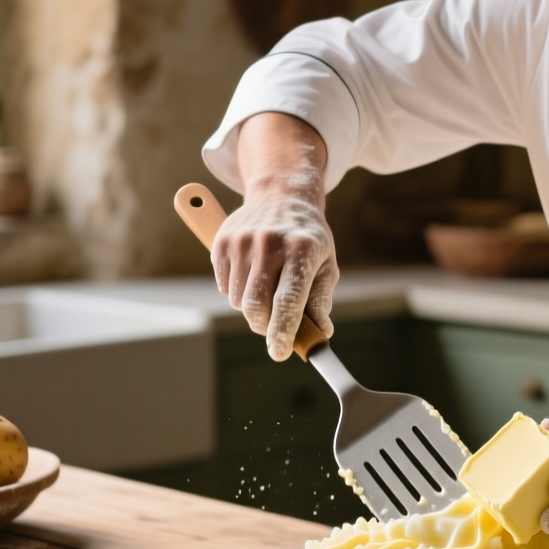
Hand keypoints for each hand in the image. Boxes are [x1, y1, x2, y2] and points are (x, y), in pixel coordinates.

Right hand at [214, 113, 337, 360]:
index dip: (282, 331)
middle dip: (264, 327)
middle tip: (275, 329)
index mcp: (301, 249)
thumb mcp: (326, 263)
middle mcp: (269, 243)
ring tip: (267, 290)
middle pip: (256, 306)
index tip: (279, 353)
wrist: (281, 195)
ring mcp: (242, 241)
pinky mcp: (222, 242)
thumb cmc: (308, 238)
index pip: (288, 300)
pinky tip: (253, 276)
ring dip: (252, 310)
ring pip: (238, 301)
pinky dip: (238, 293)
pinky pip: (225, 288)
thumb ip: (321, 299)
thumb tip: (320, 333)